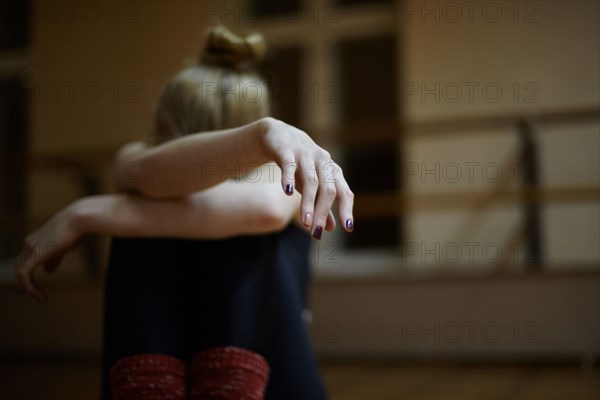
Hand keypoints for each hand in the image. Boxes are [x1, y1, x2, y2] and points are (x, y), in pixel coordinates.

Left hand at [14, 202, 82, 301]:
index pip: (23, 260)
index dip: (25, 275)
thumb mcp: (63, 245)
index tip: (30, 287)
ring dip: (28, 287)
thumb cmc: (77, 228)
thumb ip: (54, 258)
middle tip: (25, 294)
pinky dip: (30, 287)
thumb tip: (47, 271)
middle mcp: (29, 243)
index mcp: (35, 240)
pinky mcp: (36, 254)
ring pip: (20, 272)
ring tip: (40, 298)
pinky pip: (24, 275)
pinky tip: (41, 295)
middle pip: (19, 266)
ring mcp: (31, 248)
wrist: (80, 218)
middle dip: (22, 282)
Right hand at [260, 118, 353, 238]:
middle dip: (323, 212)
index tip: (347, 228)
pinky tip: (287, 193)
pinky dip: (289, 179)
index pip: (344, 192)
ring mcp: (306, 155)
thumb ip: (322, 204)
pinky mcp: (287, 151)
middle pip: (328, 189)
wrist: (279, 137)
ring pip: (311, 181)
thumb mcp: (312, 185)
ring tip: (306, 222)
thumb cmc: (300, 165)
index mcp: (332, 171)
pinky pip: (289, 166)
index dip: (346, 209)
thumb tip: (331, 228)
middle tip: (316, 232)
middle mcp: (323, 162)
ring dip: (308, 202)